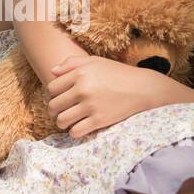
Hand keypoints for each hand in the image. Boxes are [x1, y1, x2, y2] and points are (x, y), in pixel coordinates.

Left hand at [46, 54, 169, 138]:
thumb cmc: (117, 73)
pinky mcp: (99, 120)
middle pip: (54, 105)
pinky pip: (75, 132)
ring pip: (61, 121)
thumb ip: (72, 63)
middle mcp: (83, 89)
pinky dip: (74, 132)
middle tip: (61, 111)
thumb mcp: (95, 61)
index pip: (51, 88)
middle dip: (54, 110)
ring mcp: (90, 106)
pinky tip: (80, 127)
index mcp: (80, 74)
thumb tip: (52, 71)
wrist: (142, 88)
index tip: (59, 98)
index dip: (52, 95)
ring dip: (62, 123)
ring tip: (69, 120)